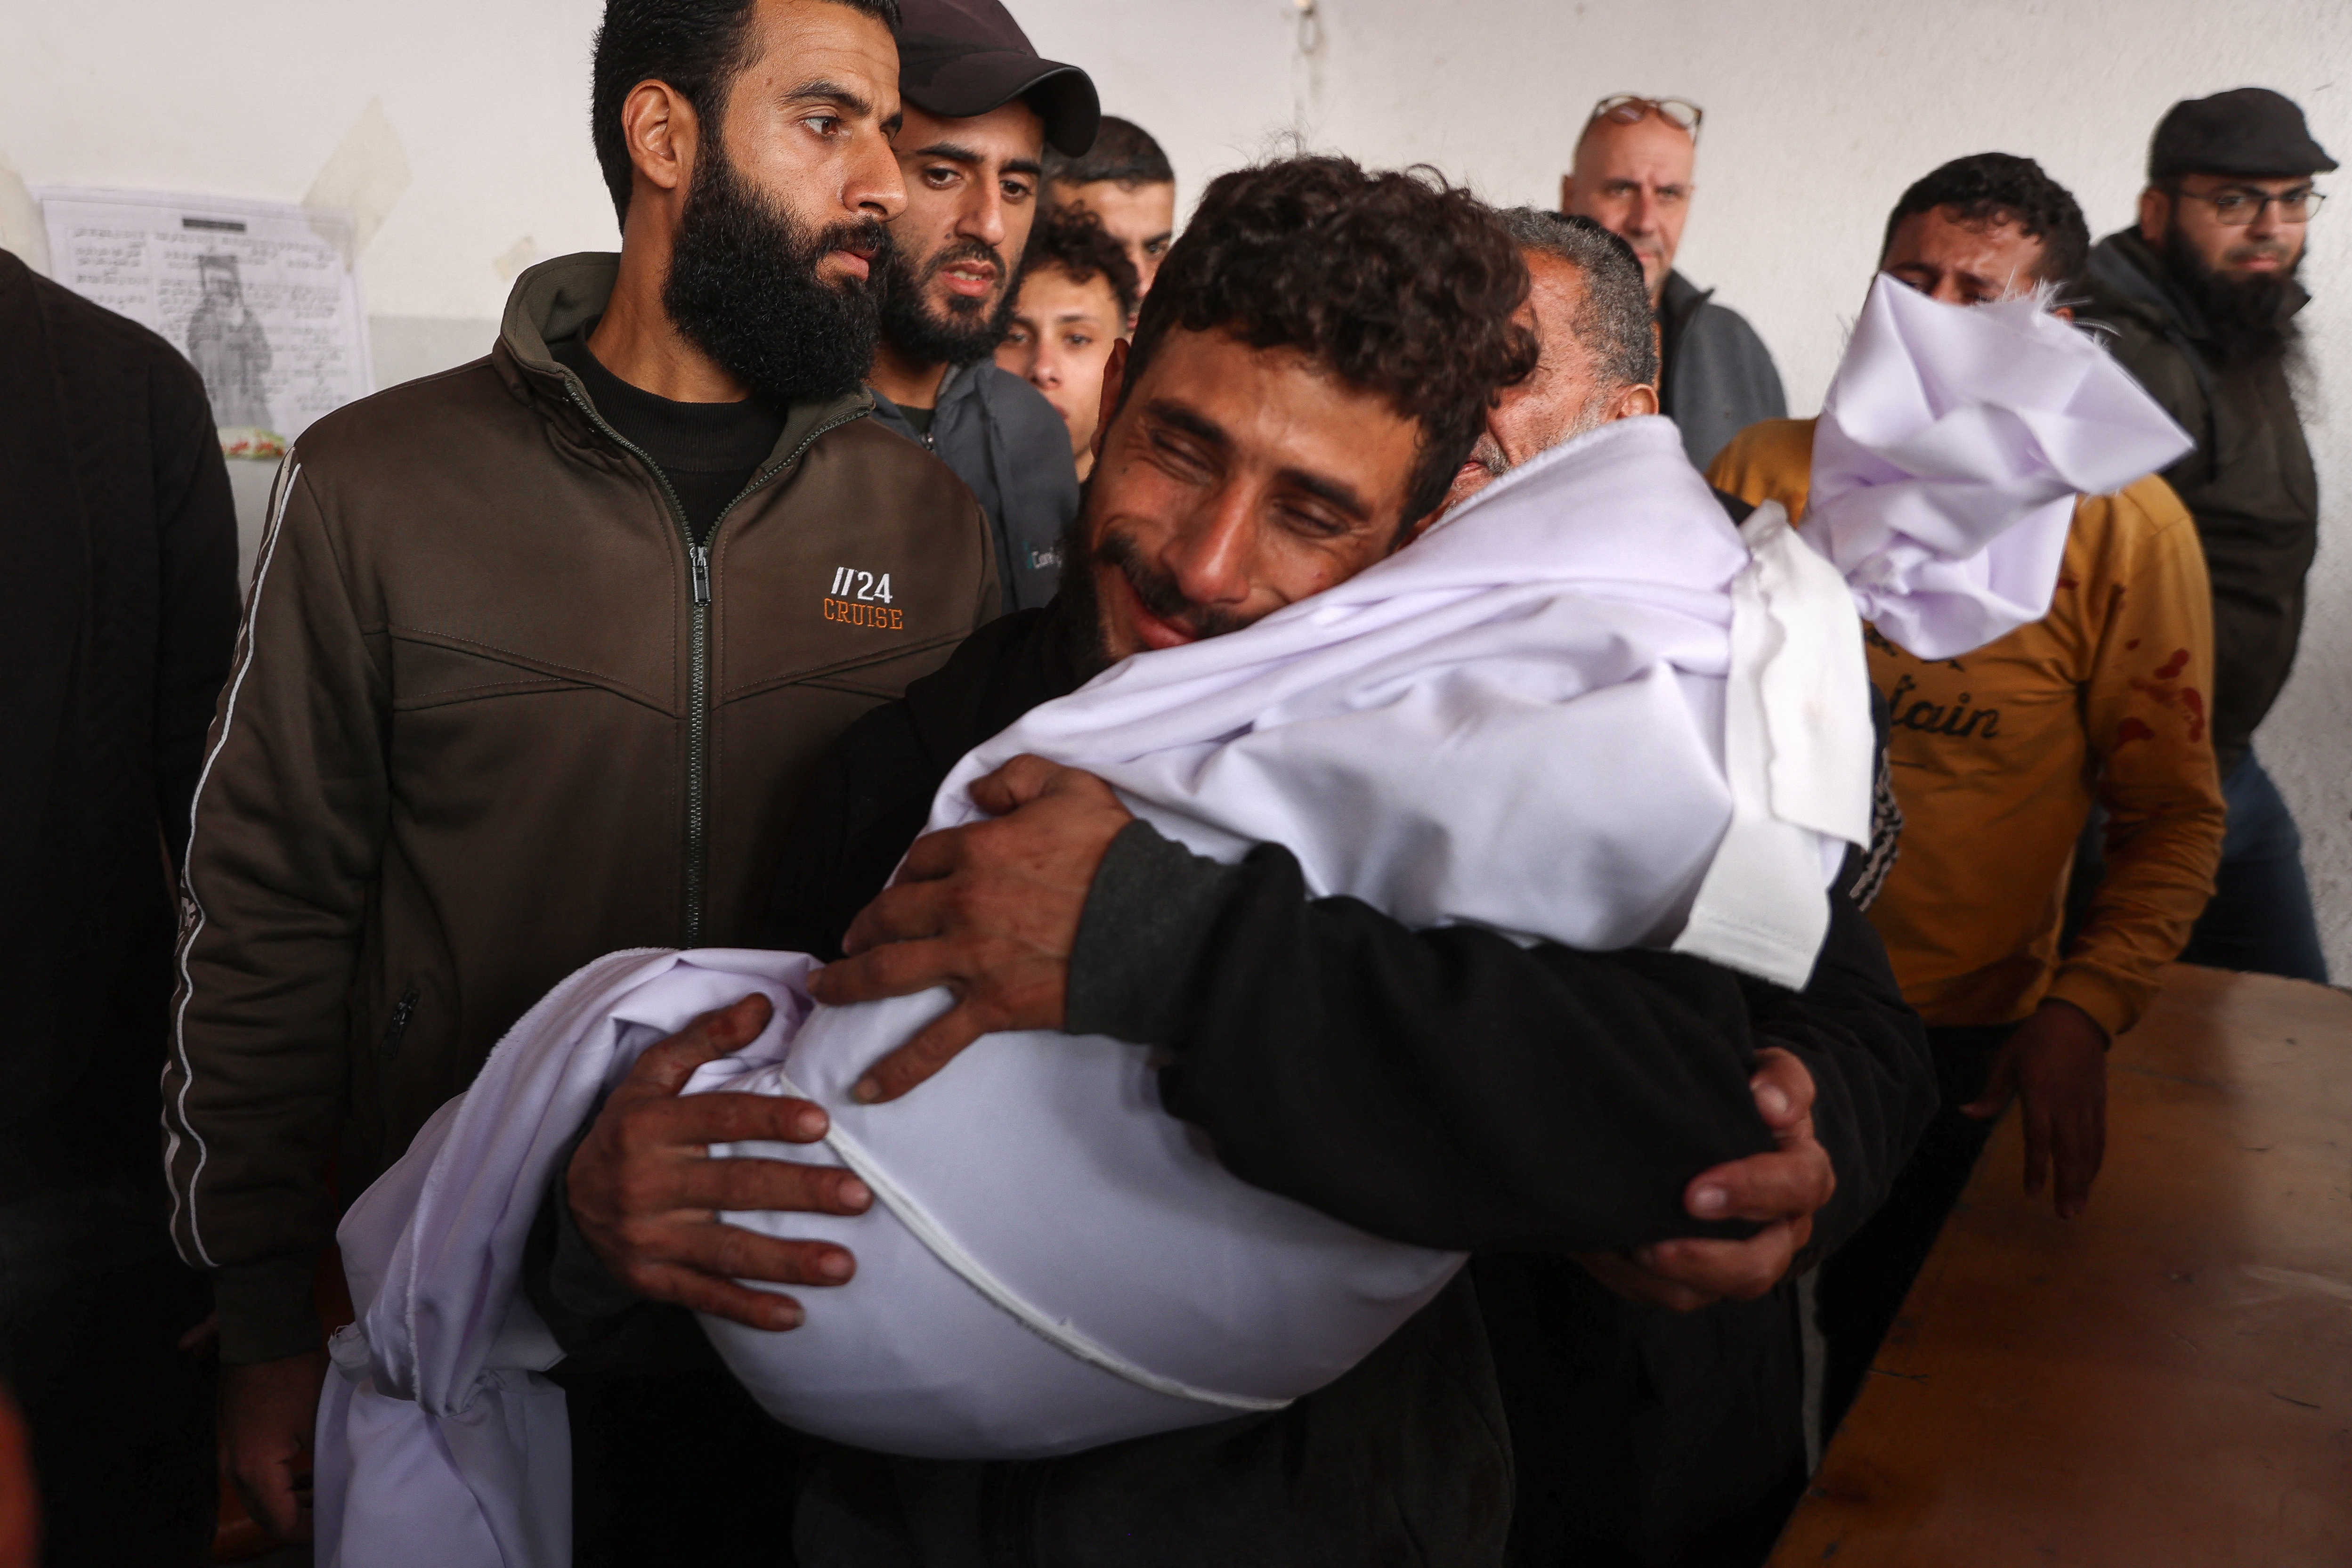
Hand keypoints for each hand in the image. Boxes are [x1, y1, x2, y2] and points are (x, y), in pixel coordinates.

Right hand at [220, 1348, 327, 1542]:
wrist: (260, 1333)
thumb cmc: (293, 1375)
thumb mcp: (318, 1421)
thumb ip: (326, 1459)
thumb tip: (339, 1485)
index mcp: (253, 1470)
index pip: (280, 1521)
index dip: (309, 1529)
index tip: (336, 1521)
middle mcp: (233, 1468)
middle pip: (265, 1512)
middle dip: (299, 1516)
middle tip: (332, 1508)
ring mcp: (229, 1452)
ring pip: (259, 1493)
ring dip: (289, 1498)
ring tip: (322, 1492)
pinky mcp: (233, 1437)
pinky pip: (254, 1473)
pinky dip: (278, 1480)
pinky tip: (303, 1475)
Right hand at [566, 993, 873, 1329]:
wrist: (568, 1200)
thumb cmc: (628, 1130)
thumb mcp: (651, 1077)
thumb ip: (704, 1038)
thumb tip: (763, 1003)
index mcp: (649, 1126)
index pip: (719, 1118)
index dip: (770, 1119)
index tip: (821, 1121)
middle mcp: (647, 1182)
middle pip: (734, 1186)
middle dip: (800, 1191)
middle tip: (858, 1195)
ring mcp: (648, 1236)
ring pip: (726, 1249)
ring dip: (787, 1260)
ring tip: (844, 1265)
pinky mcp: (650, 1278)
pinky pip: (704, 1297)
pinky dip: (747, 1309)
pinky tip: (794, 1316)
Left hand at [810, 755, 1133, 1102]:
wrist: (1155, 926)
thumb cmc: (1118, 856)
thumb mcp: (1072, 786)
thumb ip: (1017, 777)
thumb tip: (977, 793)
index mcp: (977, 850)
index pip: (921, 857)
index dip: (909, 870)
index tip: (906, 883)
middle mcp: (960, 903)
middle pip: (889, 913)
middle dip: (862, 925)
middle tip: (849, 938)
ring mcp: (971, 959)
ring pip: (889, 971)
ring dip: (848, 982)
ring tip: (825, 988)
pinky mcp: (992, 1006)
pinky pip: (936, 1043)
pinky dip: (899, 1068)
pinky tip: (867, 1088)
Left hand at [1576, 1047, 1835, 1309]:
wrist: (1710, 1118)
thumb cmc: (1745, 1096)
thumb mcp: (1769, 1074)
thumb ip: (1779, 1080)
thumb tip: (1769, 1101)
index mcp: (1801, 1176)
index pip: (1797, 1189)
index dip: (1751, 1192)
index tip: (1697, 1192)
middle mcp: (1779, 1229)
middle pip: (1759, 1265)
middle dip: (1705, 1259)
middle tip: (1655, 1245)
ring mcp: (1737, 1259)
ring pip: (1709, 1292)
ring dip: (1660, 1277)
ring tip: (1624, 1250)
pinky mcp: (1696, 1276)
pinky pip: (1666, 1293)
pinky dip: (1628, 1277)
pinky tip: (1599, 1248)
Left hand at [1962, 998, 2107, 1218]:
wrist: (2076, 1020)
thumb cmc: (2033, 1041)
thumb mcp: (2005, 1060)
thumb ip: (1990, 1093)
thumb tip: (1965, 1113)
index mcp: (2040, 1093)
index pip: (2038, 1136)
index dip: (2036, 1166)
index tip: (2032, 1192)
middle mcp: (2066, 1103)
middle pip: (2069, 1150)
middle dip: (2067, 1184)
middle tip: (2065, 1215)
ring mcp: (2086, 1105)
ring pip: (2087, 1149)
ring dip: (2084, 1180)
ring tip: (2077, 1207)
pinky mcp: (2099, 1104)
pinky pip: (2099, 1138)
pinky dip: (2095, 1161)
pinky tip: (2089, 1179)